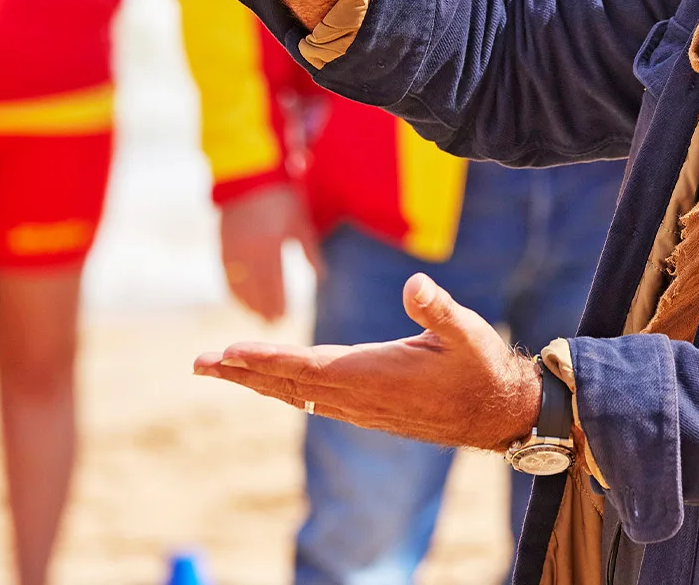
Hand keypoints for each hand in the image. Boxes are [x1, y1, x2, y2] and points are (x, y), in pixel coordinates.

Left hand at [195, 272, 541, 450]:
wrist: (499, 414)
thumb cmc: (482, 367)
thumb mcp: (467, 331)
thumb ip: (438, 308)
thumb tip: (415, 285)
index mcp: (376, 375)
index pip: (307, 367)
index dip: (266, 358)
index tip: (228, 352)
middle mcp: (361, 397)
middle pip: (288, 384)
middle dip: (243, 371)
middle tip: (199, 362)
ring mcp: (362, 408)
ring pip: (296, 395)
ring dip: (256, 381)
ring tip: (222, 369)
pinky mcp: (368, 411)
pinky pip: (313, 401)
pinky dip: (283, 390)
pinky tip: (272, 384)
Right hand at [220, 185, 318, 321]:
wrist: (250, 175)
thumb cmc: (283, 198)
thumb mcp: (301, 223)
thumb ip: (311, 253)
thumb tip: (323, 279)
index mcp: (271, 247)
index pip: (275, 285)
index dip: (278, 303)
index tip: (283, 318)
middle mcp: (249, 252)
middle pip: (256, 289)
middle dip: (264, 308)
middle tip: (272, 325)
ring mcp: (233, 250)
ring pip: (238, 285)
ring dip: (247, 303)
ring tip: (257, 316)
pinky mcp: (222, 246)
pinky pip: (227, 275)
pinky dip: (233, 290)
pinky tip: (240, 299)